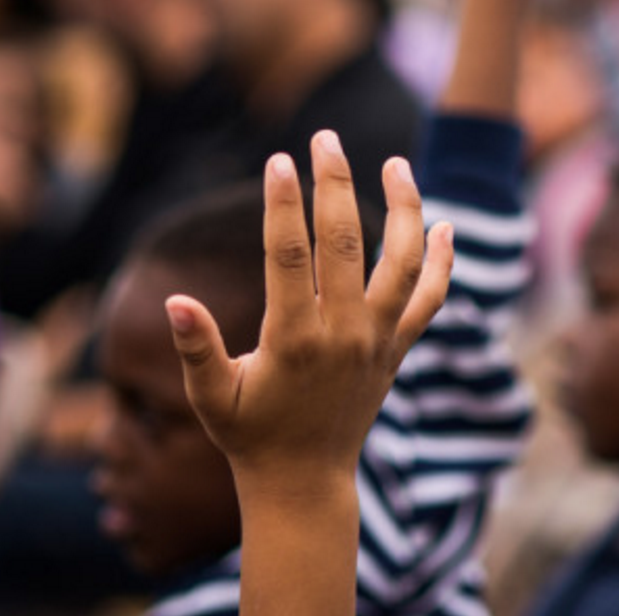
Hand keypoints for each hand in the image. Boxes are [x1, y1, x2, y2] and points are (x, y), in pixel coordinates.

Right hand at [165, 131, 453, 483]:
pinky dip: (441, 262)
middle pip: (346, 244)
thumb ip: (196, 348)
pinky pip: (430, 299)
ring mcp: (379, 341)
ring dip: (403, 209)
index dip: (284, 204)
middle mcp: (345, 335)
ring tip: (395, 163)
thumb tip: (174, 303)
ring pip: (403, 263)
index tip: (279, 160)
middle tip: (325, 138)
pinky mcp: (398, 349)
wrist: (304, 480)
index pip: (291, 256)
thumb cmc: (248, 435)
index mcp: (294, 341)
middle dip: (335, 184)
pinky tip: (444, 224)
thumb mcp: (210, 397)